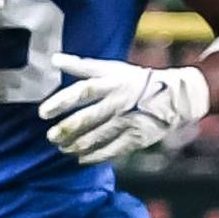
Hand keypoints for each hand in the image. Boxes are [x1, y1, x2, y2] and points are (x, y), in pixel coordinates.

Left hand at [39, 55, 211, 163]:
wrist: (176, 96)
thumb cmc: (135, 80)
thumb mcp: (111, 68)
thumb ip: (81, 66)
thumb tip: (53, 58)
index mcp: (111, 83)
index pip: (82, 91)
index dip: (61, 102)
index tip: (43, 113)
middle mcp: (119, 102)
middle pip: (87, 118)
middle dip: (66, 130)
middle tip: (51, 137)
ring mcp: (129, 121)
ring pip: (97, 137)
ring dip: (76, 145)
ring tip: (63, 148)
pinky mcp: (138, 137)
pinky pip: (113, 150)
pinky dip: (95, 156)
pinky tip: (81, 159)